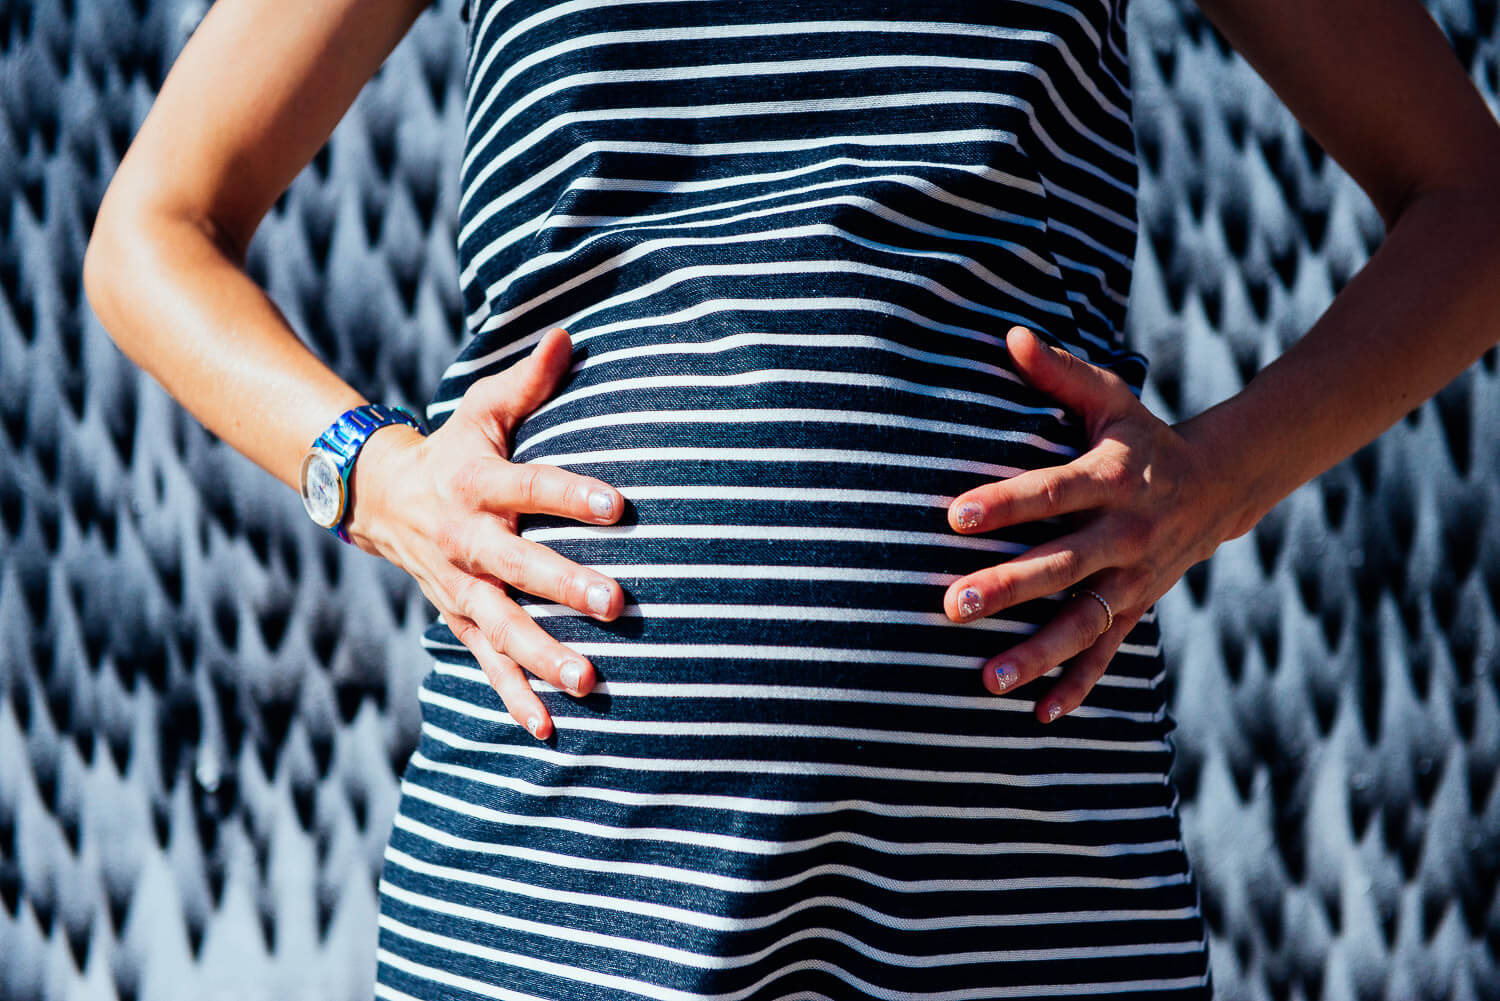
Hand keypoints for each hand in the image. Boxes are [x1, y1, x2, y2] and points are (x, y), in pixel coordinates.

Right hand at [346, 327, 624, 740]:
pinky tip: (549, 728)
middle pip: (516, 565)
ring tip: (589, 680)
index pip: (530, 487)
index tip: (620, 506)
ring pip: (500, 626)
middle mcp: (466, 541)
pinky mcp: (459, 619)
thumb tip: (573, 335)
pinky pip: (486, 664)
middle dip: (562, 586)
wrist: (379, 498)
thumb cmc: (452, 449)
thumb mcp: (481, 410)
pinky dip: (514, 698)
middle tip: (615, 603)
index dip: (572, 494)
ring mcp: (459, 588)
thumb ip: (530, 381)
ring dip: (542, 655)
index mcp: (475, 484)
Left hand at [944, 325, 1236, 722]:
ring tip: (987, 680)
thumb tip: (1009, 334)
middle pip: (1061, 565)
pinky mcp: (1136, 608)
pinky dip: (1078, 686)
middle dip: (1008, 587)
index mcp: (1113, 476)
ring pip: (1083, 622)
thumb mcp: (1110, 399)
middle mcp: (1125, 532)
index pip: (1052, 491)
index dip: (1006, 503)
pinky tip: (1039, 715)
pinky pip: (1106, 653)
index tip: (955, 516)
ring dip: (1037, 653)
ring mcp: (1134, 578)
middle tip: (952, 606)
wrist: (1220, 485)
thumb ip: (1059, 374)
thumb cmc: (1142, 436)